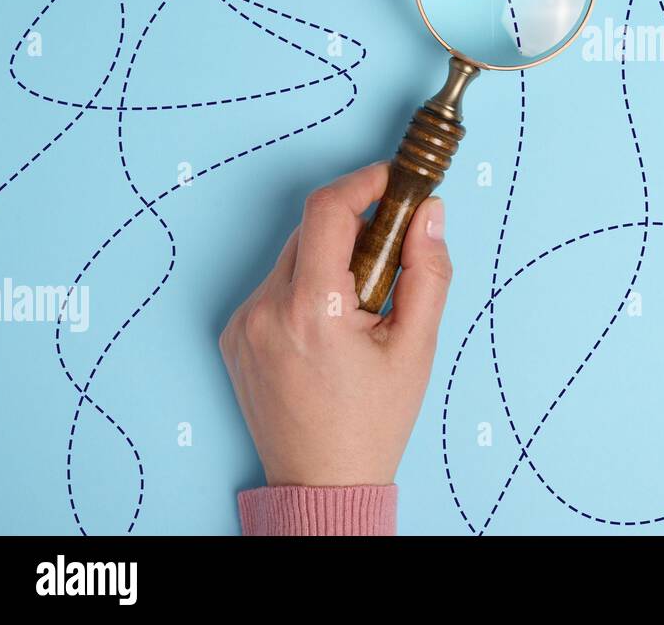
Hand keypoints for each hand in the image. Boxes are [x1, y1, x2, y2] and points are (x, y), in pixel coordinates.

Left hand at [220, 162, 451, 485]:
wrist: (322, 483)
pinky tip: (331, 325)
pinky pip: (276, 286)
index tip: (393, 179)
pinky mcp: (234, 336)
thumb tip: (429, 212)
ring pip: (294, 257)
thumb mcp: (417, 347)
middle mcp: (265, 310)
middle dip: (357, 227)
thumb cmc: (373, 422)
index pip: (328, 211)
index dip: (364, 182)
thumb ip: (428, 271)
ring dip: (332, 259)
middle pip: (312, 230)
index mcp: (311, 311)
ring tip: (362, 305)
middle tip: (394, 252)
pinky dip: (307, 286)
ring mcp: (243, 324)